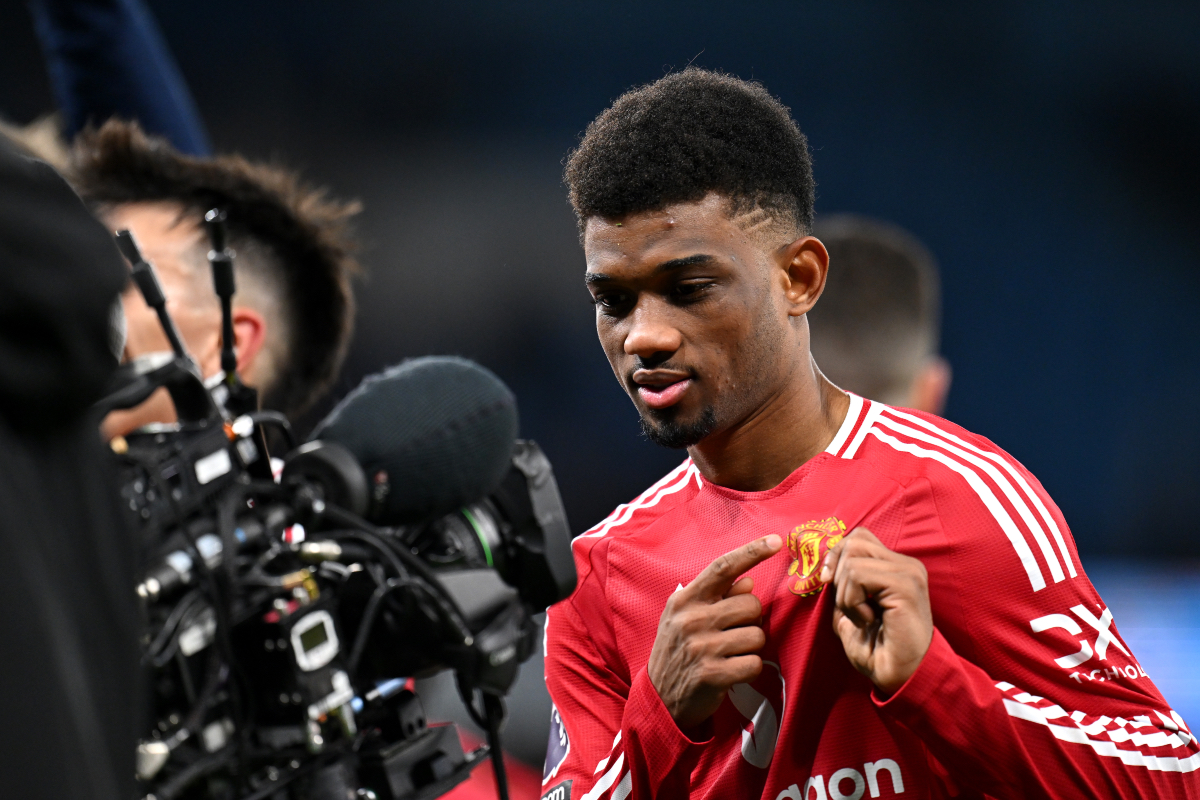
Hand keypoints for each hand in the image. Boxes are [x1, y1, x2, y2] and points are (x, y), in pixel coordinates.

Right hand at [647, 534, 782, 729]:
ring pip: (756, 636)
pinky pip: (754, 663)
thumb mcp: (687, 618)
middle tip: (733, 633)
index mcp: (686, 599)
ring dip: (751, 647)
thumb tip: (748, 583)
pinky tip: (732, 672)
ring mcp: (701, 646)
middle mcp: (691, 618)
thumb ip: (716, 598)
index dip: (751, 552)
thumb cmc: (680, 650)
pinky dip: (749, 669)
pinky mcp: (712, 674)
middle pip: (751, 605)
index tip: (776, 540)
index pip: (722, 567)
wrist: (659, 698)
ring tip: (730, 654)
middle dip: (751, 620)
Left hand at [819, 528, 932, 695]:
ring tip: (863, 618)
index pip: (858, 538)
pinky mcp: (905, 585)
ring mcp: (908, 572)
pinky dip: (852, 602)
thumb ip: (841, 585)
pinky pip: (858, 576)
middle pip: (854, 541)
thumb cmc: (877, 649)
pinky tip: (868, 621)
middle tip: (849, 606)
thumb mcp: (850, 610)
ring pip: (852, 559)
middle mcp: (906, 564)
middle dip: (838, 574)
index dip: (836, 556)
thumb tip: (823, 568)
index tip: (830, 583)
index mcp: (895, 566)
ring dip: (845, 594)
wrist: (899, 677)